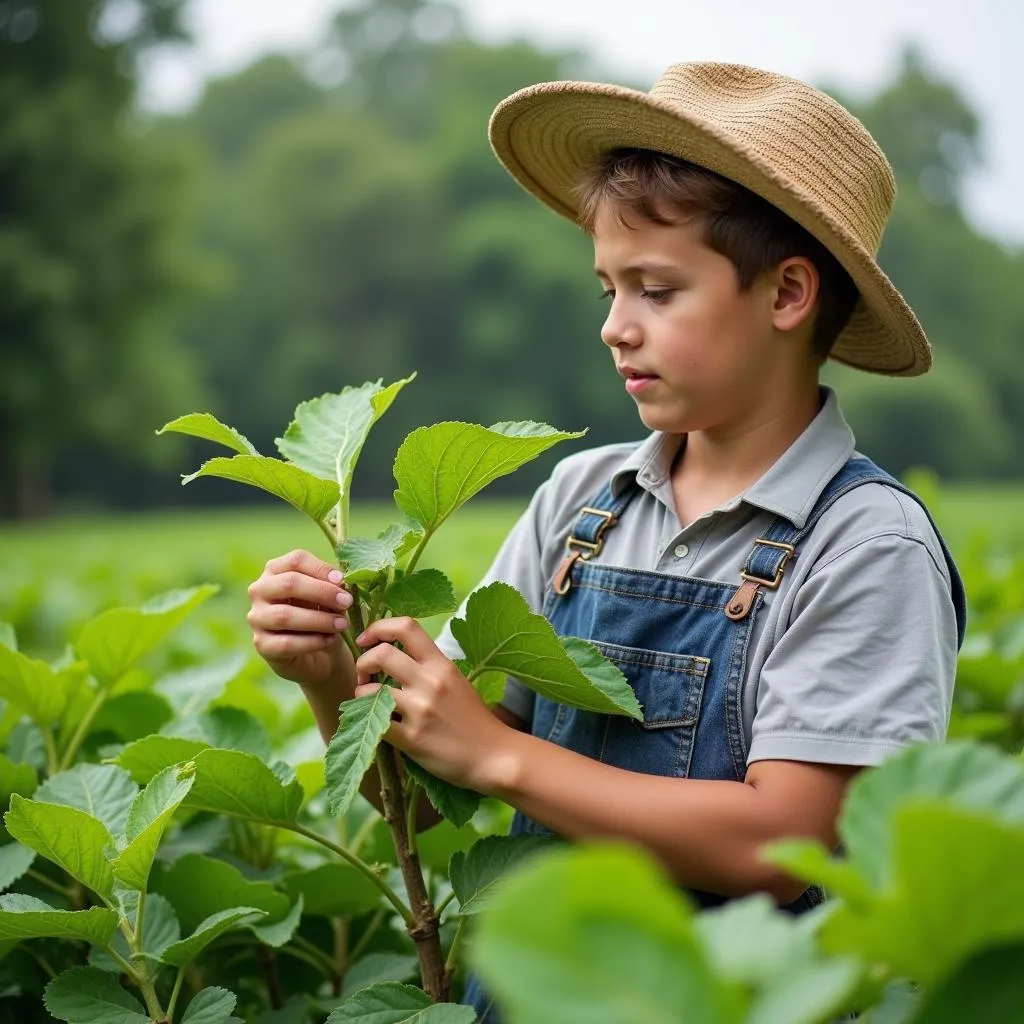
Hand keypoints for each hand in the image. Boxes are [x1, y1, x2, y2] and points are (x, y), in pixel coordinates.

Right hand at [247, 549, 354, 689]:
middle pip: (289, 583)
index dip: (321, 568)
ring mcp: (257, 617)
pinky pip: (285, 643)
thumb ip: (332, 586)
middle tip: (347, 602)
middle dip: (322, 592)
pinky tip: (329, 640)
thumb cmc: (321, 615)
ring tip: (342, 624)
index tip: (342, 580)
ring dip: (318, 620)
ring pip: (284, 615)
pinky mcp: (261, 644)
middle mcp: (260, 590)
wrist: (316, 654)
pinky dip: (311, 642)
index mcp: (276, 570)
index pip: (296, 560)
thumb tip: (342, 581)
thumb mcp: (328, 597)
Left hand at [354, 617, 509, 790]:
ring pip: (370, 690)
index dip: (379, 627)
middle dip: (363, 662)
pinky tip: (376, 723)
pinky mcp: (412, 739)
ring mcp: (420, 710)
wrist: (493, 755)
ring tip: (369, 701)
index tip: (368, 640)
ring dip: (361, 694)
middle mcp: (430, 682)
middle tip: (366, 675)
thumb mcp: (456, 681)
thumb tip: (396, 655)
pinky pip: (375, 723)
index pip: (406, 626)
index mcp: (441, 664)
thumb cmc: (474, 719)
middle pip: (381, 654)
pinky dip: (368, 721)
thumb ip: (429, 667)